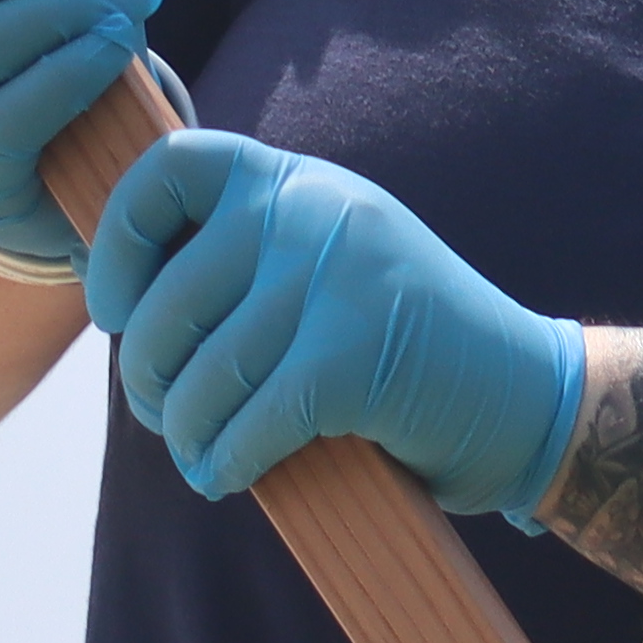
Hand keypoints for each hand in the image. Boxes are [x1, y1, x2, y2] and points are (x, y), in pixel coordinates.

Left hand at [83, 134, 593, 519]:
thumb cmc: (406, 342)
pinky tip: (227, 475)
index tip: (115, 306)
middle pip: (165, 300)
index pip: (167, 167)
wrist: (527, 394)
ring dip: (186, 432)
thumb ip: (245, 253)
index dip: (117, 242)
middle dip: (147, 374)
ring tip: (198, 453)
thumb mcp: (327, 258)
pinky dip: (225, 463)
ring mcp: (335, 280)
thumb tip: (118, 298)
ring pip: (202, 376)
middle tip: (163, 410)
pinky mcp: (352, 359)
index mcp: (296, 178)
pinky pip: (247, 424)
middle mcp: (311, 212)